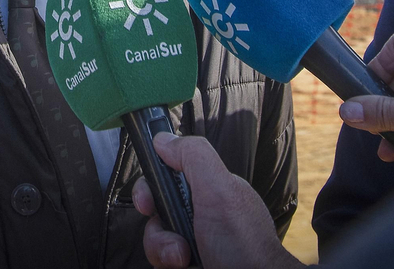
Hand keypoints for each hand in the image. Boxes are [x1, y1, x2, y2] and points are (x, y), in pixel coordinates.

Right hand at [132, 133, 301, 268]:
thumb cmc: (245, 246)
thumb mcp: (220, 191)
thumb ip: (194, 156)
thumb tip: (163, 138)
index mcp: (209, 189)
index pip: (167, 175)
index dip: (152, 186)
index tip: (148, 202)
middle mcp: (200, 213)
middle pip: (156, 209)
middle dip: (158, 226)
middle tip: (174, 236)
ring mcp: (194, 240)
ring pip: (155, 237)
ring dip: (162, 249)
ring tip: (183, 258)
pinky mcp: (188, 261)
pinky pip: (160, 258)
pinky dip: (166, 263)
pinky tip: (184, 266)